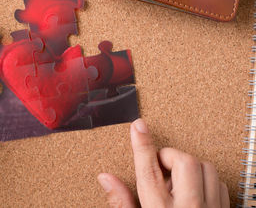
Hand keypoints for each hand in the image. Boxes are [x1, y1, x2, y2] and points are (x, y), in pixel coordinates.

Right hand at [97, 119, 229, 207]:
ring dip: (189, 166)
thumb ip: (121, 203)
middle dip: (169, 156)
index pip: (149, 170)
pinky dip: (205, 179)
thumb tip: (106, 178)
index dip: (142, 144)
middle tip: (159, 167)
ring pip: (205, 168)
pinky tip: (192, 190)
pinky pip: (220, 183)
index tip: (138, 126)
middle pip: (184, 162)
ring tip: (175, 180)